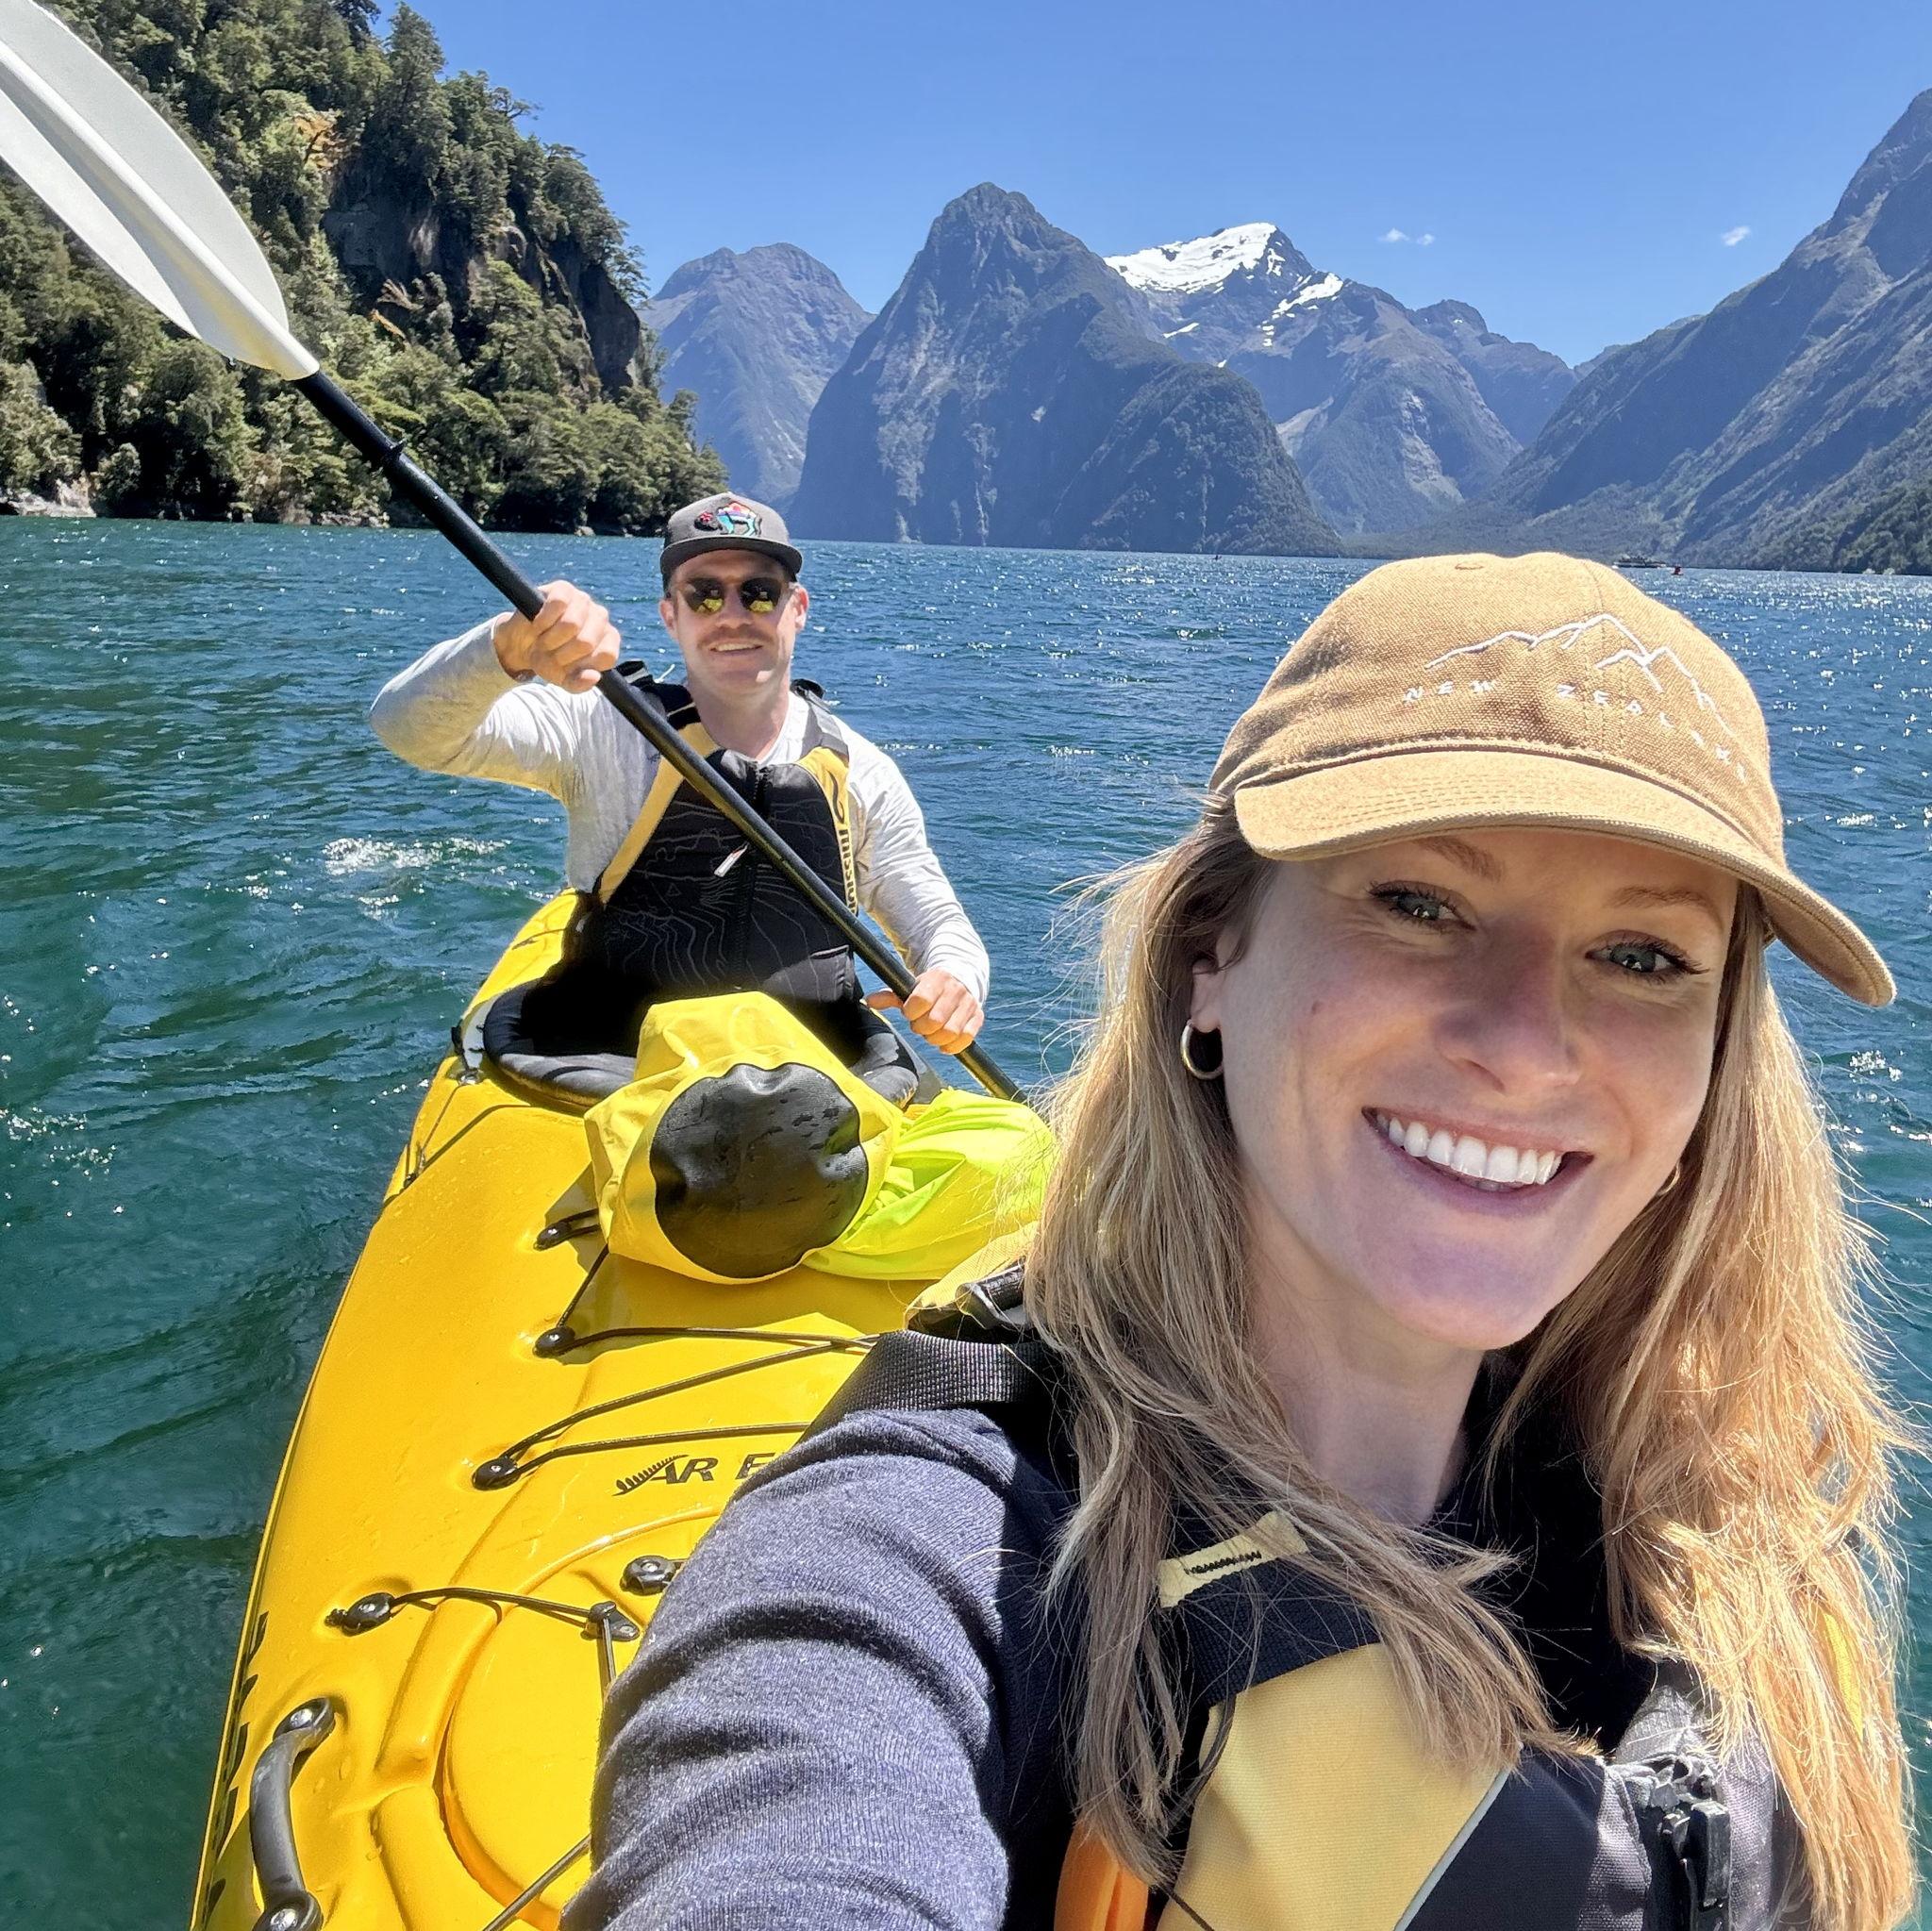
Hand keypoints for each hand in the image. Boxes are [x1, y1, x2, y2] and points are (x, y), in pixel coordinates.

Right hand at [492, 581, 620, 691]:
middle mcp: (600, 618)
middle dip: (561, 654)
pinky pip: (557, 604)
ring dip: (550, 638)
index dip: (581, 665)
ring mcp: (583, 601)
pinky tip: (538, 625)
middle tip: (550, 653)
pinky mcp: (564, 588)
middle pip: (586, 642)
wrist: (521, 643)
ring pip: (571, 623)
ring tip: (543, 640)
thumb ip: (579, 684)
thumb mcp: (563, 679)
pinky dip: (543, 620)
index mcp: (608, 640)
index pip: (607, 656)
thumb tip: (594, 677)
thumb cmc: (549, 660)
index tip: (567, 666)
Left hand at [866, 970, 983, 1054]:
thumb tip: (868, 1001)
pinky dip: (953, 1046)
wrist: (961, 976)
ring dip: (935, 1038)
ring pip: (951, 1032)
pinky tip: (944, 1043)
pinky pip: (967, 1038)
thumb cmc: (930, 986)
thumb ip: (891, 995)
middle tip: (919, 1024)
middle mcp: (956, 990)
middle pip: (935, 1020)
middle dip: (921, 1028)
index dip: (911, 1011)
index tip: (909, 1012)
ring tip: (931, 1032)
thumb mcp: (911, 986)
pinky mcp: (977, 1017)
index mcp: (937, 978)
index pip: (921, 1000)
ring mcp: (969, 1004)